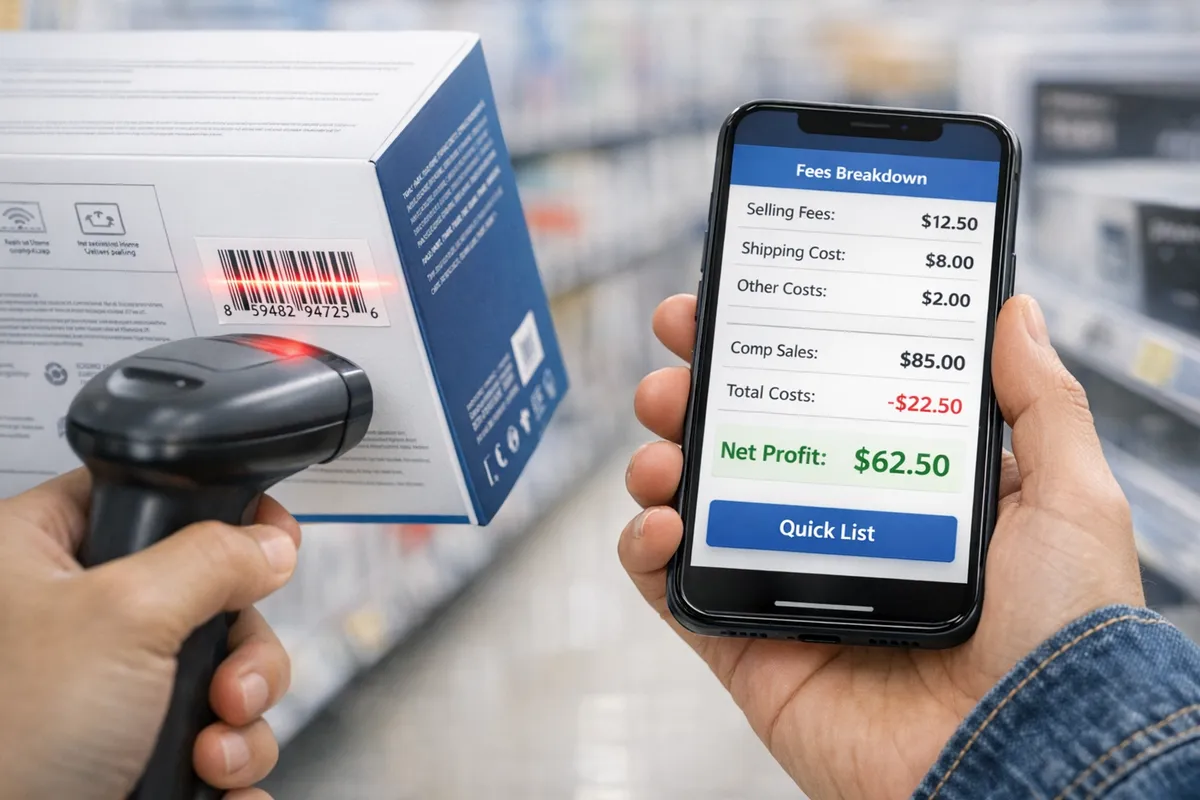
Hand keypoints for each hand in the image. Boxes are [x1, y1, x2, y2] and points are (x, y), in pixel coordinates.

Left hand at [0, 470, 300, 799]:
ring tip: (214, 752)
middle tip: (230, 687)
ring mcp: (108, 687)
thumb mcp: (123, 617)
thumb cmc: (9, 739)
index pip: (146, 495)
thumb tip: (268, 544)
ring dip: (243, 715)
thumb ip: (210, 559)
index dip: (217, 510)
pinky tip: (219, 779)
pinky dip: (233, 757)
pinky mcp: (135, 746)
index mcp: (41, 553)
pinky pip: (219, 733)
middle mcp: (75, 616)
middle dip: (242, 649)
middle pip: (208, 593)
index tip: (269, 536)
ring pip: (223, 670)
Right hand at [620, 293, 1144, 798]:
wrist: (1025, 755)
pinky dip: (643, 550)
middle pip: (738, 448)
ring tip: (663, 448)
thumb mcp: (1069, 497)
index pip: (815, 405)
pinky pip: (671, 592)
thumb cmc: (1062, 635)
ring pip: (691, 509)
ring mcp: (784, 588)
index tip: (726, 309)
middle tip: (674, 369)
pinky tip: (660, 522)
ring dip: (658, 464)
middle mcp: (834, 531)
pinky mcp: (745, 647)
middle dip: (691, 397)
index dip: (765, 354)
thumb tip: (1013, 312)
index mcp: (898, 491)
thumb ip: (1038, 402)